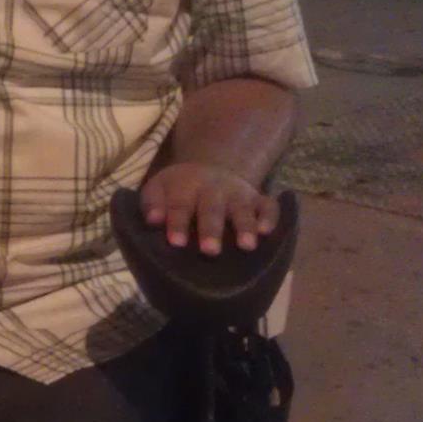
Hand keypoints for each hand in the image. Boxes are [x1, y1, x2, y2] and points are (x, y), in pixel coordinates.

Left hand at [139, 163, 277, 255]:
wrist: (210, 170)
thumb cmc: (178, 190)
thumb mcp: (158, 189)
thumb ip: (152, 204)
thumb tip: (152, 221)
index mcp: (185, 187)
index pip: (180, 205)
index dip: (178, 223)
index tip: (176, 243)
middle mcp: (213, 189)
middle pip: (212, 209)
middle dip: (211, 230)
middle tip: (209, 251)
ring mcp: (238, 194)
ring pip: (242, 209)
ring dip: (245, 226)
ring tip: (247, 246)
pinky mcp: (258, 199)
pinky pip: (268, 206)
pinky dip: (270, 217)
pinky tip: (267, 233)